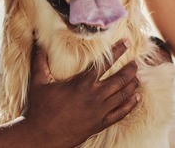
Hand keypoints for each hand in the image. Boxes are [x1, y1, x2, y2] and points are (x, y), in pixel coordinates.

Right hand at [22, 40, 139, 146]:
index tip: (127, 43)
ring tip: (138, 76)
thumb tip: (37, 37)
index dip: (118, 51)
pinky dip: (131, 105)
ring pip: (123, 95)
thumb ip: (40, 58)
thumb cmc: (39, 108)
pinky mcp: (99, 124)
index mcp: (82, 83)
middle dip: (130, 69)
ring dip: (132, 84)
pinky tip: (137, 98)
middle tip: (137, 62)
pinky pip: (120, 114)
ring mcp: (99, 111)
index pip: (105, 63)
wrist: (41, 137)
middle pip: (120, 79)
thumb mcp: (38, 80)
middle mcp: (94, 96)